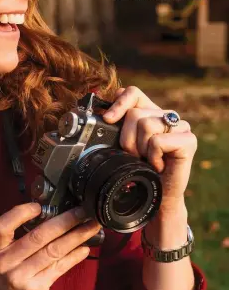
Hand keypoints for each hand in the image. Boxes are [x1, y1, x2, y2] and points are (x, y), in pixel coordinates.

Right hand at [0, 203, 100, 289]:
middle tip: (83, 211)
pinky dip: (74, 257)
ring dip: (76, 237)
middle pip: (37, 236)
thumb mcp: (4, 259)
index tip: (38, 206)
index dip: (19, 213)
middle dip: (65, 221)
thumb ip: (21, 241)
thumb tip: (53, 218)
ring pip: (53, 251)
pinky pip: (58, 268)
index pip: (2, 226)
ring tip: (91, 227)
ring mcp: (20, 277)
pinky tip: (85, 249)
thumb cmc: (6, 281)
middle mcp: (5, 262)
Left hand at [102, 86, 196, 207]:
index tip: (107, 119)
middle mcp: (164, 116)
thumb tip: (100, 114)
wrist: (155, 197)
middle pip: (135, 112)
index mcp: (148, 112)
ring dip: (140, 149)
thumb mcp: (120, 147)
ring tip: (147, 160)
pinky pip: (158, 141)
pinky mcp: (189, 140)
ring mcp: (180, 126)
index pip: (131, 92)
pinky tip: (158, 165)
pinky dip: (153, 157)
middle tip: (134, 155)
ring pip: (146, 124)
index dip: (118, 103)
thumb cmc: (137, 171)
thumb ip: (115, 127)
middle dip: (126, 139)